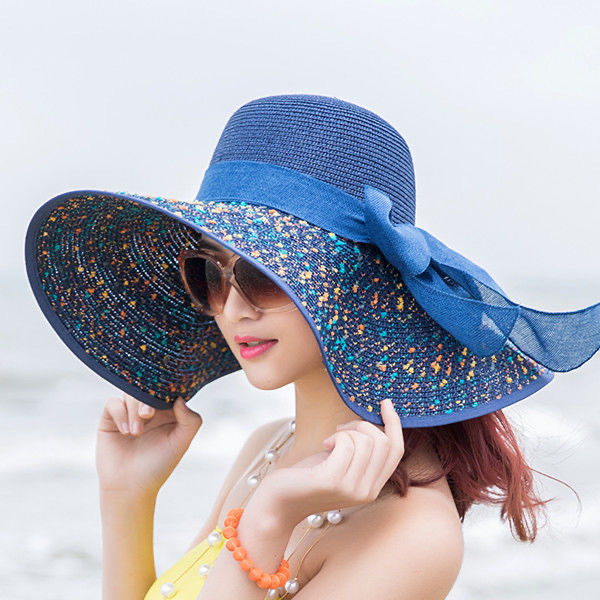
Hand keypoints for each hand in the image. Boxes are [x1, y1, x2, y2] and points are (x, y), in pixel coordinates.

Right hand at [95, 394, 202, 498]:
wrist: (130, 487)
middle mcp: (150, 408)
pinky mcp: (111, 419)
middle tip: (148, 415)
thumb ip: (190, 421)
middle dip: (148, 399)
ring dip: (134, 409)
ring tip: (136, 432)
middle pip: (148, 387)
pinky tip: (125, 431)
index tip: (168, 398)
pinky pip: (113, 403)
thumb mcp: (181, 443)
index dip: (168, 388)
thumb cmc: (158, 465)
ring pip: (131, 393)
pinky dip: (120, 413)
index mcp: (169, 411)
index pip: (169, 389)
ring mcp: (130, 412)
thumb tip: (180, 399)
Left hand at [258, 398, 404, 524]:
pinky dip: (337, 436)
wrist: (278, 502)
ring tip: (330, 440)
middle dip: (362, 425)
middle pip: (383, 442)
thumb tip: (374, 422)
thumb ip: (360, 450)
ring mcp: (352, 489)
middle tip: (341, 429)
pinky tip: (324, 444)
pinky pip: (347, 444)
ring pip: (366, 441)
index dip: (394, 423)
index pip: (396, 451)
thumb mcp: (341, 462)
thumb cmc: (308, 476)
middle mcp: (367, 492)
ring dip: (347, 431)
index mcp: (373, 487)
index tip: (386, 403)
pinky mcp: (333, 481)